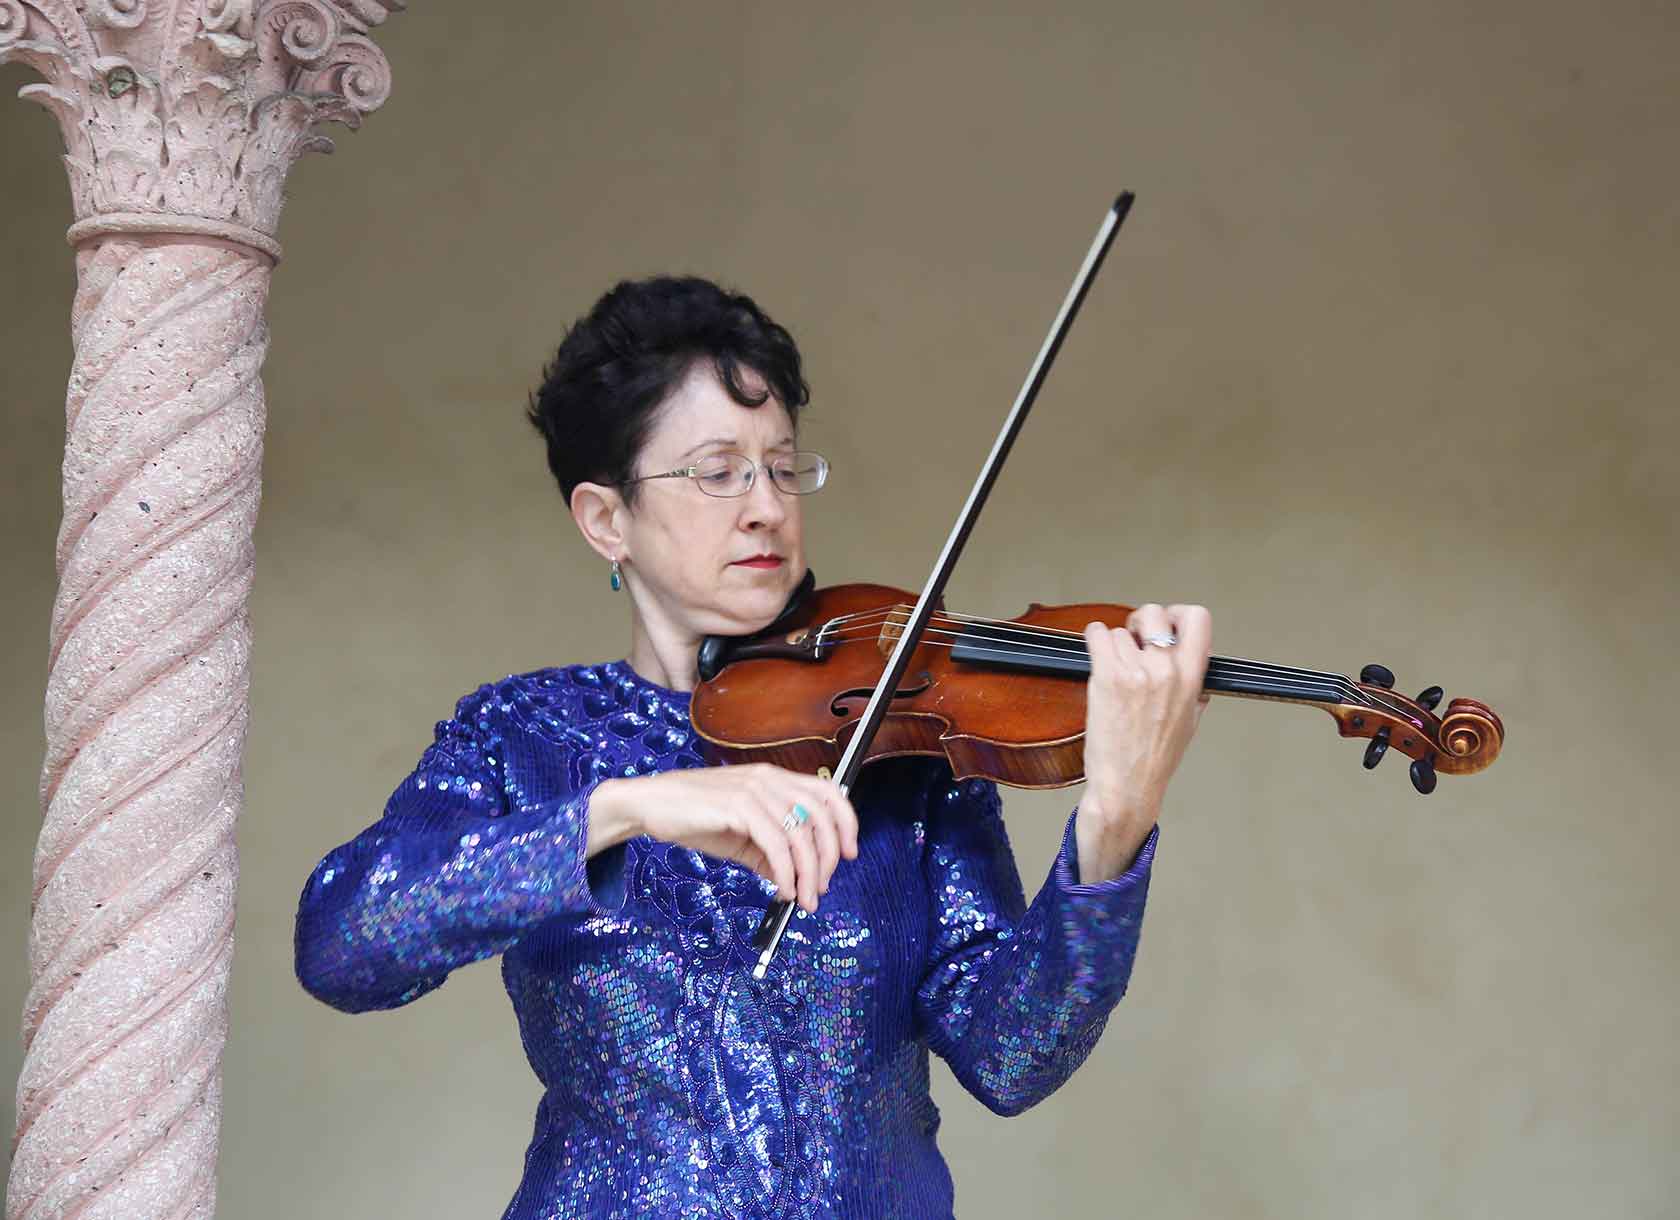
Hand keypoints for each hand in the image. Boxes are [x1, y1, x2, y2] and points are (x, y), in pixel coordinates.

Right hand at [593, 763, 858, 913]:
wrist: (650, 805)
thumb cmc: (693, 816)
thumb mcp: (740, 837)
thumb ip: (768, 854)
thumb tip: (793, 880)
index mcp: (774, 779)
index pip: (828, 792)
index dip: (846, 823)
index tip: (848, 854)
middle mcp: (770, 779)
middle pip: (821, 815)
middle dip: (829, 857)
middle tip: (822, 887)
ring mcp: (755, 790)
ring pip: (801, 834)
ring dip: (809, 873)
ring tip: (803, 898)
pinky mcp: (739, 806)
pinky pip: (776, 844)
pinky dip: (786, 872)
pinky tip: (782, 889)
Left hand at [1078, 603, 1212, 872]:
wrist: (1126, 786)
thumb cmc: (1154, 760)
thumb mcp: (1189, 722)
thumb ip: (1194, 690)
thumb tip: (1196, 668)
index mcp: (1192, 679)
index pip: (1198, 619)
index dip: (1177, 615)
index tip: (1164, 626)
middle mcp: (1167, 670)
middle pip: (1153, 613)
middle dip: (1139, 623)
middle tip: (1131, 642)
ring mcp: (1137, 672)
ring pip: (1119, 632)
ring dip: (1113, 647)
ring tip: (1113, 674)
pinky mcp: (1108, 677)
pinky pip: (1097, 635)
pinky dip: (1093, 640)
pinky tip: (1095, 655)